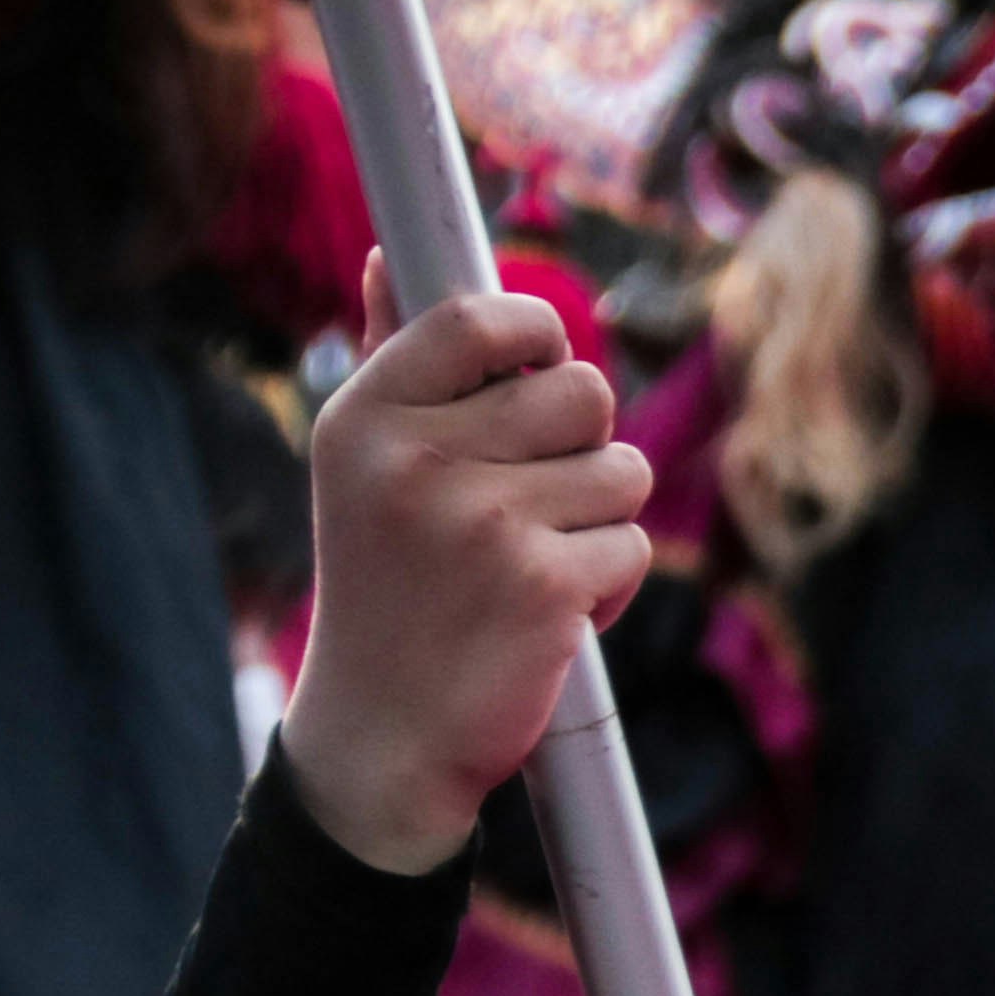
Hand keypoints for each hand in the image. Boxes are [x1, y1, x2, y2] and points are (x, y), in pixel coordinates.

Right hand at [277, 254, 649, 875]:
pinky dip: (609, 586)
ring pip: (622, 468)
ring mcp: (482, 523)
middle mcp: (416, 461)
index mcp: (367, 419)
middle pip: (582, 389)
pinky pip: (632, 544)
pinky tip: (550, 618)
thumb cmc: (384, 592)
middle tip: (536, 500)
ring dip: (602, 518)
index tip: (542, 366)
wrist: (379, 738)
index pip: (480, 317)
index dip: (537, 333)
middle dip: (582, 444)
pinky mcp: (544, 586)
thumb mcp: (362, 471)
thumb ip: (394, 363)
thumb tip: (391, 257)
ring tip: (539, 562)